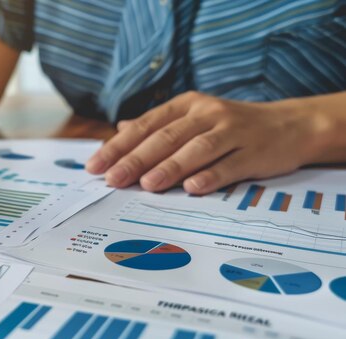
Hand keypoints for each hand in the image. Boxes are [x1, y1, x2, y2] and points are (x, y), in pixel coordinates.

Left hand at [86, 91, 316, 194]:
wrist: (289, 125)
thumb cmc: (229, 127)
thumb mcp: (192, 119)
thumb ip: (158, 127)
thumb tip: (120, 129)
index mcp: (187, 105)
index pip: (146, 126)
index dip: (119, 146)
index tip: (95, 165)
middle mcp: (207, 114)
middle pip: (166, 137)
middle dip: (136, 159)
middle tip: (112, 179)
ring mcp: (233, 131)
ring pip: (197, 149)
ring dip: (171, 167)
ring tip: (146, 184)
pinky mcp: (254, 151)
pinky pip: (230, 164)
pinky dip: (212, 175)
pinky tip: (193, 187)